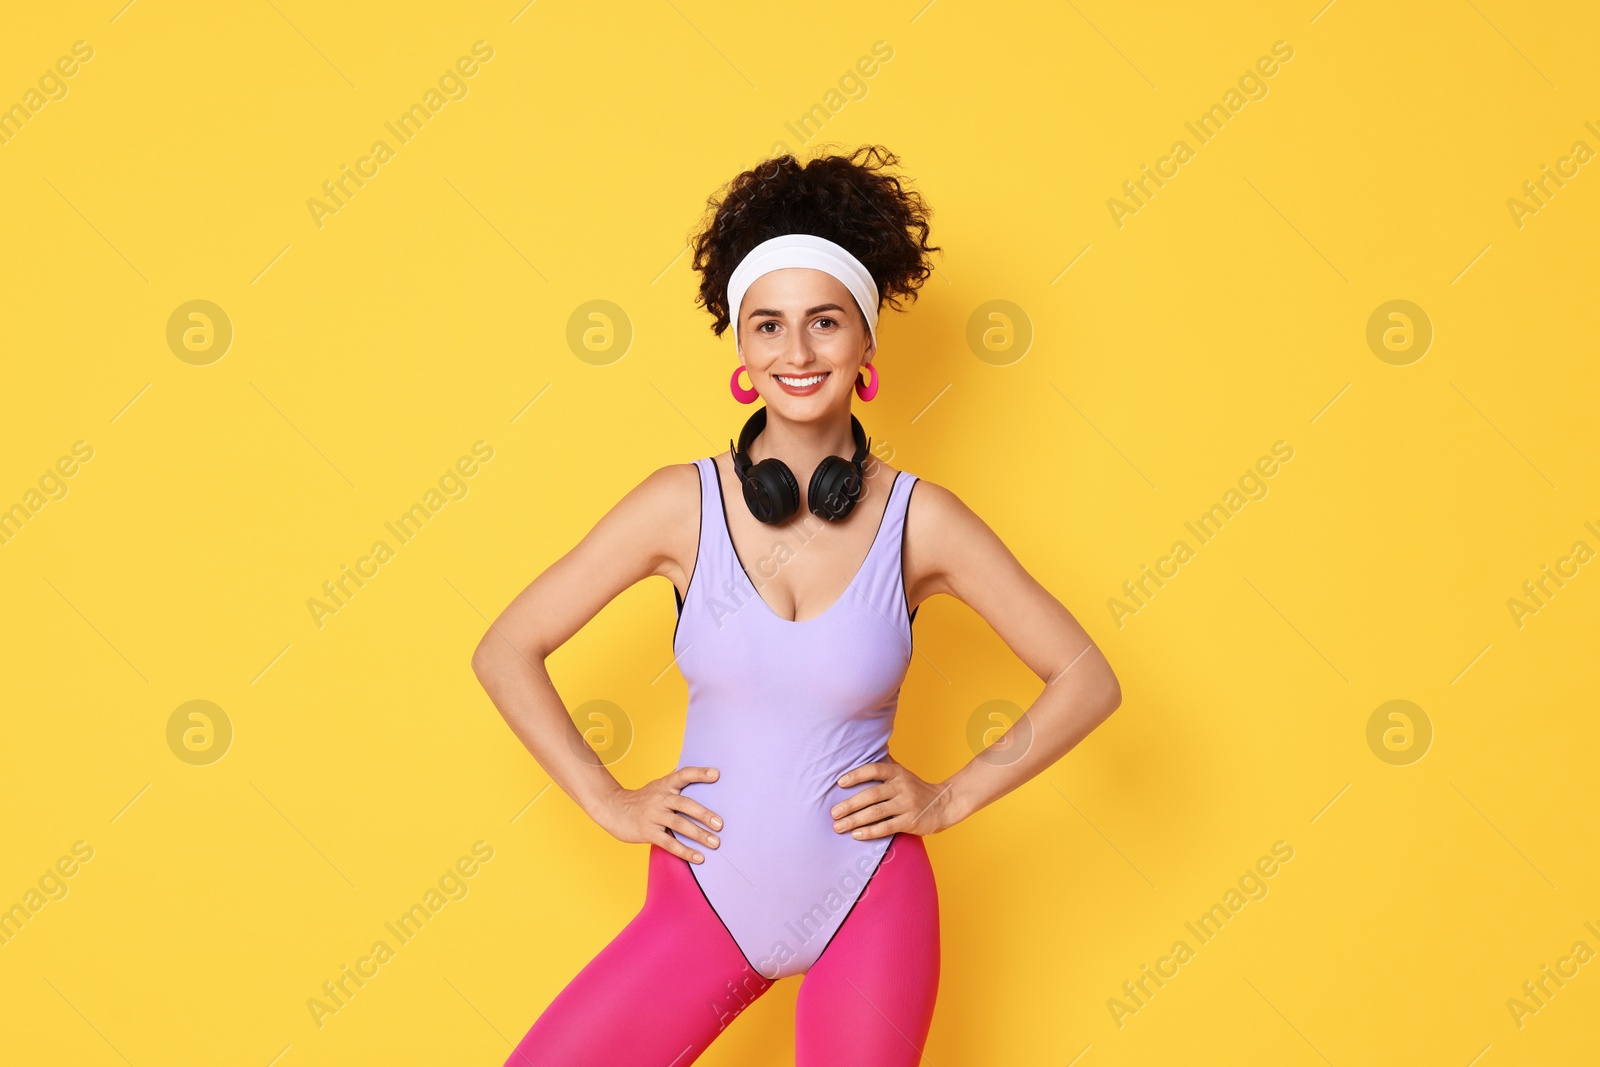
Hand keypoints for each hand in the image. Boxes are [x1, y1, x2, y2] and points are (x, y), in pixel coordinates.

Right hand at [598, 766, 723, 863]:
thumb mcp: (658, 786)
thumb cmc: (642, 799)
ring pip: (679, 824)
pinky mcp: (648, 832)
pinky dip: (685, 851)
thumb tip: (705, 775)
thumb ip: (676, 784)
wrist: (613, 809)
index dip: (699, 773)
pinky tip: (699, 858)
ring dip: (699, 835)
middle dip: (704, 814)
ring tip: (715, 843)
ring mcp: (653, 816)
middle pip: (685, 804)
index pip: (683, 775)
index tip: (716, 774)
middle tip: (720, 824)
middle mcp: (660, 799)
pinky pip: (669, 843)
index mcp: (665, 785)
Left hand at [830, 756, 957, 838]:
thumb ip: (884, 766)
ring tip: (838, 826)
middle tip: (833, 813)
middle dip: (849, 805)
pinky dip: (869, 832)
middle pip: (871, 795)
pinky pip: (886, 827)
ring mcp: (907, 804)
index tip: (839, 783)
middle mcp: (902, 787)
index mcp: (897, 772)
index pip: (873, 770)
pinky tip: (856, 835)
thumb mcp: (902, 773)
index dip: (855, 775)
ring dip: (854, 820)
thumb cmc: (916, 788)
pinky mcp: (911, 821)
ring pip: (876, 813)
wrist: (944, 804)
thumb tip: (859, 751)